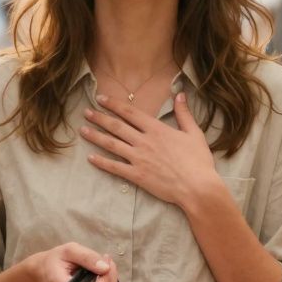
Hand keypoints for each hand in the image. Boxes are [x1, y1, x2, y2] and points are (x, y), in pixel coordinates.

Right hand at [26, 243, 116, 281]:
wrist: (41, 274)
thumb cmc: (53, 261)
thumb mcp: (68, 250)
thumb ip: (87, 257)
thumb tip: (105, 267)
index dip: (106, 276)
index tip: (106, 259)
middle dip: (110, 277)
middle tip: (107, 260)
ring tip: (103, 266)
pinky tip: (99, 277)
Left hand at [81, 92, 218, 208]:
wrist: (197, 187)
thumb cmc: (198, 161)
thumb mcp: (194, 133)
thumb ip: (184, 113)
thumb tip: (179, 94)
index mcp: (157, 129)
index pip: (130, 113)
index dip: (114, 104)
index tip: (101, 98)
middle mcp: (144, 141)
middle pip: (116, 126)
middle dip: (99, 118)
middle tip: (86, 112)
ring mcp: (139, 159)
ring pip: (112, 144)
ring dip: (96, 136)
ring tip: (82, 130)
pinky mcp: (137, 175)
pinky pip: (115, 167)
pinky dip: (102, 162)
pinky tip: (90, 158)